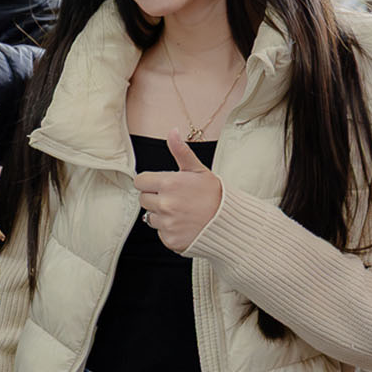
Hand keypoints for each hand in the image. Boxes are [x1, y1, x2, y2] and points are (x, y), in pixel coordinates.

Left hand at [133, 130, 222, 252]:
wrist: (232, 223)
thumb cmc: (215, 194)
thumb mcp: (199, 170)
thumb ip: (181, 151)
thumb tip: (172, 131)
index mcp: (169, 184)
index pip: (140, 181)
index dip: (150, 182)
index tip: (162, 185)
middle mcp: (165, 204)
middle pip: (143, 199)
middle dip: (155, 197)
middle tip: (176, 198)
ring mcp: (167, 223)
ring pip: (150, 217)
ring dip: (161, 215)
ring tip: (182, 212)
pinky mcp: (170, 240)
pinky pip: (160, 232)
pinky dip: (169, 230)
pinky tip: (185, 225)